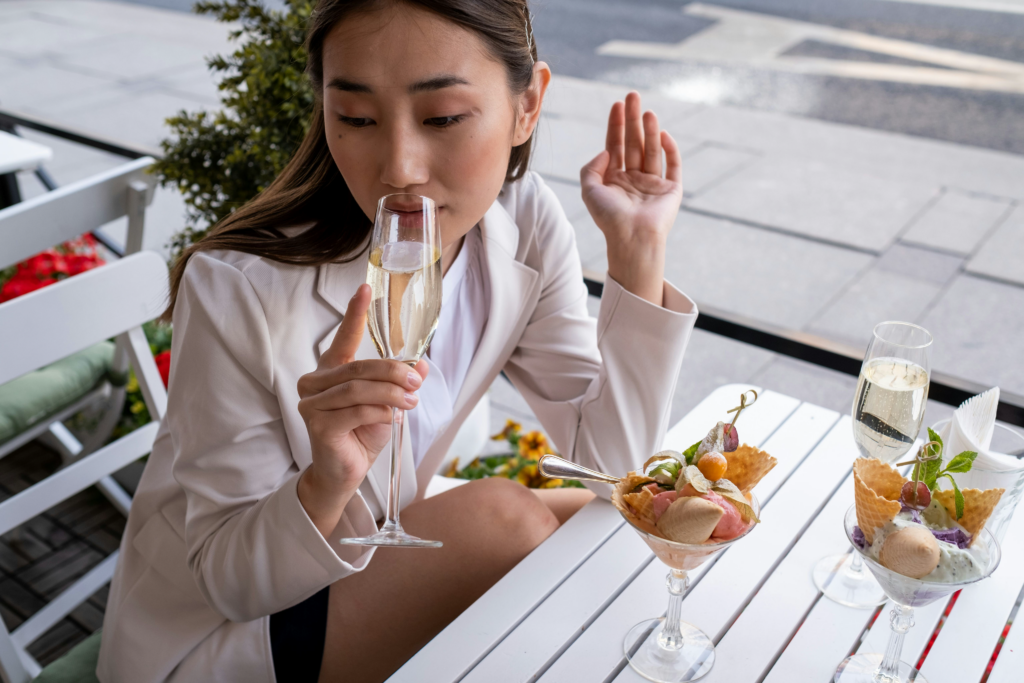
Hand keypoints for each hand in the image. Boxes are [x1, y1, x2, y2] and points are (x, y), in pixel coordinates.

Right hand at [296, 284, 427, 535]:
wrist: (345, 473)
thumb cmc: (362, 435)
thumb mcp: (388, 404)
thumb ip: (401, 382)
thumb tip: (423, 365)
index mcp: (331, 370)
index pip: (344, 337)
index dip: (355, 313)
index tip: (364, 289)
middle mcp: (315, 383)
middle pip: (359, 367)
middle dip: (394, 372)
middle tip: (416, 382)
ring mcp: (312, 404)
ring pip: (359, 389)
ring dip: (391, 394)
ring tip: (411, 402)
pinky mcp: (317, 425)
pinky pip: (356, 411)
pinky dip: (380, 412)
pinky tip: (393, 418)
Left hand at [580, 91, 682, 304]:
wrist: (632, 238)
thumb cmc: (609, 218)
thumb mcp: (589, 190)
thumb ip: (591, 167)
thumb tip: (607, 149)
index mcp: (614, 179)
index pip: (615, 145)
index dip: (616, 124)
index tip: (617, 104)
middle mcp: (633, 179)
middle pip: (633, 142)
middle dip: (633, 119)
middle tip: (633, 95)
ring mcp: (653, 183)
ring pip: (651, 150)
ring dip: (650, 130)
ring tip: (647, 112)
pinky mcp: (671, 189)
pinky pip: (672, 165)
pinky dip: (670, 149)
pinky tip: (663, 134)